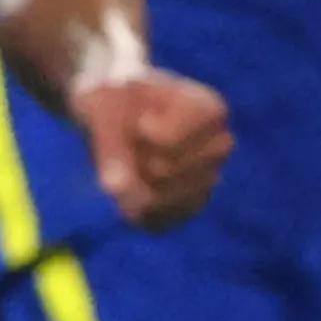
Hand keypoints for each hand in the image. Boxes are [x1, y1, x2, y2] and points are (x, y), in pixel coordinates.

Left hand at [72, 71, 231, 229]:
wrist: (114, 111)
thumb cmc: (113, 99)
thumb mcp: (101, 107)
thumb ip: (109, 144)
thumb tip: (114, 190)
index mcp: (208, 109)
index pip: (171, 141)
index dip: (147, 135)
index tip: (141, 121)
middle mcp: (218, 144)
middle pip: (172, 171)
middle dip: (142, 162)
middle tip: (135, 142)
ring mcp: (208, 176)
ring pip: (170, 200)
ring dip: (138, 187)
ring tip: (134, 161)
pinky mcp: (190, 203)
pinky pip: (165, 221)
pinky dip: (139, 210)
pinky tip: (128, 192)